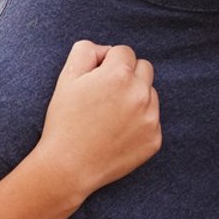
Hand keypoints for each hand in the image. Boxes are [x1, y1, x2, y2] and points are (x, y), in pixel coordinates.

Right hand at [35, 40, 161, 196]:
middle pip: (144, 68)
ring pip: (150, 94)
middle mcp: (140, 94)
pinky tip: (117, 133)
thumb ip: (85, 50)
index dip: (107, 63)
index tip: (95, 80)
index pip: (124, 51)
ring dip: (135, 98)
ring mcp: (150, 118)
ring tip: (109, 116)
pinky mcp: (154, 139)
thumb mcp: (66, 78)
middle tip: (105, 95)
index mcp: (119, 74)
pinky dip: (138, 122)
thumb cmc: (64, 121)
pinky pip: (152, 120)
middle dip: (127, 75)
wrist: (68, 167)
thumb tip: (105, 51)